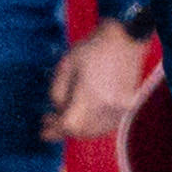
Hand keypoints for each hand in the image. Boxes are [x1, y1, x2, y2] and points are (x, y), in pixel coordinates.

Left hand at [41, 18, 151, 142]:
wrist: (125, 39)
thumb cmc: (92, 48)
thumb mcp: (66, 64)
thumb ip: (58, 91)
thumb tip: (56, 111)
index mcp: (91, 95)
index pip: (70, 124)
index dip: (54, 130)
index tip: (43, 130)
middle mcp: (108, 108)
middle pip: (82, 132)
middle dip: (65, 130)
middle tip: (51, 121)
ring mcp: (120, 110)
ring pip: (95, 132)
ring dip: (79, 131)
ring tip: (66, 119)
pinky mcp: (127, 108)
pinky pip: (106, 126)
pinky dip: (93, 127)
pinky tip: (84, 118)